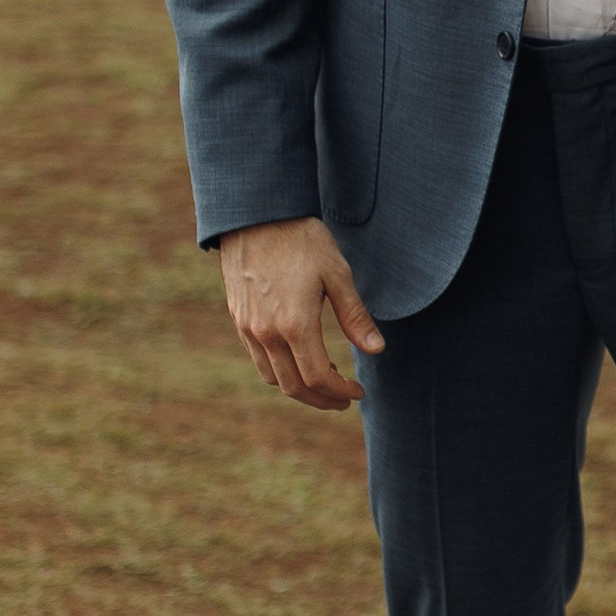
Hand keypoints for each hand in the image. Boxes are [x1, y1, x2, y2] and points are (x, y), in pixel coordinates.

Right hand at [219, 216, 384, 409]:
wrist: (256, 215)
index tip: (357, 392)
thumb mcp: (337, 274)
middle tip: (343, 400)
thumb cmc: (301, 240)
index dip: (340, 392)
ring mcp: (248, 328)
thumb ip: (355, 317)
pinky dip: (280, 370)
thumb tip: (376, 350)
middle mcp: (267, 333)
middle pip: (294, 386)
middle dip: (322, 399)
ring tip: (325, 380)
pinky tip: (298, 358)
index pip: (319, 377)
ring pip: (273, 377)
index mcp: (295, 324)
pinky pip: (258, 359)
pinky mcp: (238, 319)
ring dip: (300, 388)